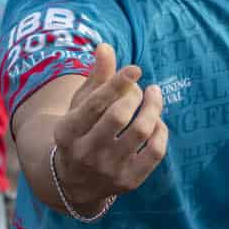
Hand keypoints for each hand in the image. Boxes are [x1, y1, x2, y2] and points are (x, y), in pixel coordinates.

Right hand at [52, 43, 167, 210]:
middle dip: (135, 95)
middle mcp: (85, 153)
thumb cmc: (81, 131)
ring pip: (141, 131)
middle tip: (139, 88)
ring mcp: (108, 170)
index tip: (136, 69)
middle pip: (120, 115)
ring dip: (153, 108)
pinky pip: (155, 151)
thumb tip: (105, 47)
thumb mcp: (80, 105)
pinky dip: (161, 131)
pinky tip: (157, 121)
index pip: (95, 103)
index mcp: (67, 132)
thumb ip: (95, 76)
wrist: (75, 181)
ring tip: (154, 96)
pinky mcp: (128, 181)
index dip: (118, 82)